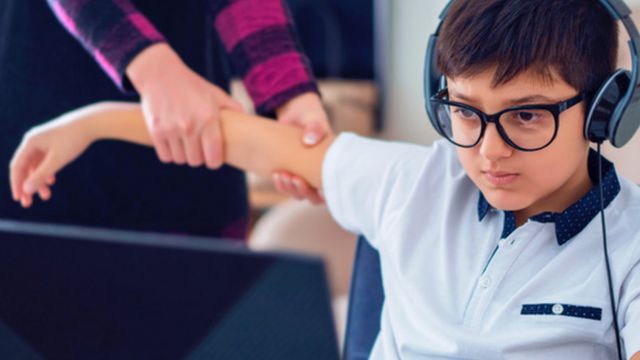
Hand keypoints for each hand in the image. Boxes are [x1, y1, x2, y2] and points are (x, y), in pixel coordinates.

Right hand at [9, 114, 93, 207]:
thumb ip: (41, 175)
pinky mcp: (53, 141)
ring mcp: (43, 141)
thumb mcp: (57, 160)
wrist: (91, 122)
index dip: (16, 184)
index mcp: (30, 142)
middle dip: (27, 186)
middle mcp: (33, 140)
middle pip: (25, 167)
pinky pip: (44, 160)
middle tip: (29, 204)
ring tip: (47, 196)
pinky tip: (52, 181)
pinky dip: (46, 171)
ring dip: (39, 180)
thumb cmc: (73, 140)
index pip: (17, 166)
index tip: (19, 199)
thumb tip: (26, 189)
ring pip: (36, 165)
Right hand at [126, 43, 242, 168]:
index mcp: (208, 118)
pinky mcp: (156, 131)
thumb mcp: (215, 94)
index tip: (212, 159)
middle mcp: (190, 125)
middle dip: (198, 157)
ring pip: (180, 160)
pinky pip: (166, 156)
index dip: (214, 161)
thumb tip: (249, 121)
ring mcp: (171, 129)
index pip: (214, 157)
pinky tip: (173, 143)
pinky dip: (169, 153)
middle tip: (197, 148)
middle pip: (196, 161)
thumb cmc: (192, 86)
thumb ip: (233, 108)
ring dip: (183, 155)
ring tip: (184, 143)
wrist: (160, 73)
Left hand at [273, 92, 330, 203]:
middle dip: (304, 191)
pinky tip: (276, 174)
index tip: (319, 190)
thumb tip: (309, 140)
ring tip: (282, 175)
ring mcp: (303, 174)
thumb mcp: (314, 119)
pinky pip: (286, 186)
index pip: (332, 186)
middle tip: (295, 178)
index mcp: (331, 164)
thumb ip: (315, 127)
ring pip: (300, 193)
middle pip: (315, 196)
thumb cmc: (310, 117)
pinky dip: (281, 184)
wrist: (293, 113)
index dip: (327, 194)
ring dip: (291, 189)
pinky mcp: (289, 172)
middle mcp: (318, 173)